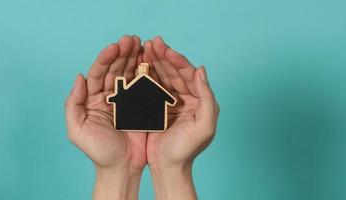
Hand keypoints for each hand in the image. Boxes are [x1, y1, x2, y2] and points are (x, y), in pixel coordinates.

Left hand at [65, 35, 145, 199]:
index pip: (98, 72)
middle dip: (122, 52)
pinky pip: (143, 85)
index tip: (115, 47)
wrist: (121, 168)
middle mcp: (109, 95)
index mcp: (92, 99)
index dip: (106, 58)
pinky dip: (146, 71)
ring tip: (141, 43)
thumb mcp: (77, 131)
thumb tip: (80, 77)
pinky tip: (150, 59)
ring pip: (129, 73)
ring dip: (134, 57)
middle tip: (131, 39)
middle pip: (114, 69)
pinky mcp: (141, 105)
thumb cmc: (98, 152)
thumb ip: (73, 104)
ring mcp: (126, 99)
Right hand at [143, 36, 219, 199]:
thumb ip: (207, 98)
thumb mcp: (204, 126)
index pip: (189, 74)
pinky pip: (151, 86)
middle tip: (151, 42)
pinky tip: (138, 64)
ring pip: (162, 76)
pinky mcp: (157, 107)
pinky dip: (146, 74)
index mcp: (199, 99)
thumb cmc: (187, 150)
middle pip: (174, 71)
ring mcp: (170, 101)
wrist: (169, 167)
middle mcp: (186, 97)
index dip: (177, 60)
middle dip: (163, 56)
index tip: (164, 49)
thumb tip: (201, 70)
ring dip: (154, 61)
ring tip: (143, 47)